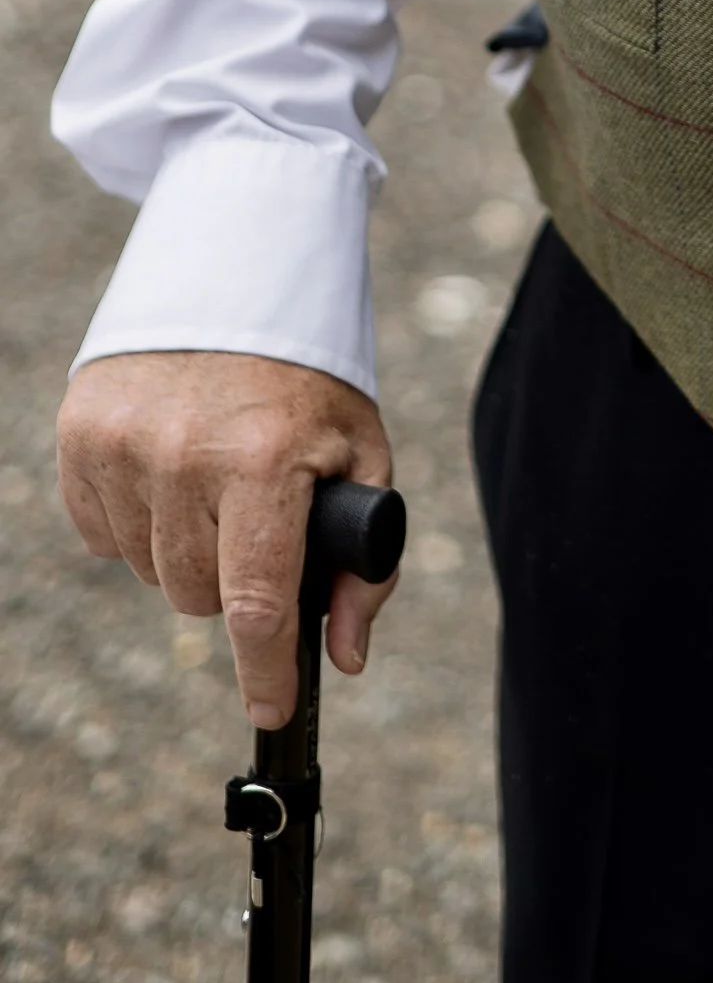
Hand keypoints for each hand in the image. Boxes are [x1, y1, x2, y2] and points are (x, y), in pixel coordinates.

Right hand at [57, 351, 396, 731]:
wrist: (235, 272)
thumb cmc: (307, 375)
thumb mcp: (360, 453)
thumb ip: (364, 562)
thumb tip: (344, 658)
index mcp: (263, 459)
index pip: (256, 605)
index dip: (266, 673)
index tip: (274, 710)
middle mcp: (182, 455)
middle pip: (199, 597)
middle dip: (236, 580)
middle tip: (259, 520)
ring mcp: (120, 444)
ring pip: (148, 572)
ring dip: (184, 551)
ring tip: (216, 484)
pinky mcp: (79, 433)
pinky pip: (102, 534)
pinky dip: (137, 521)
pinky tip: (169, 471)